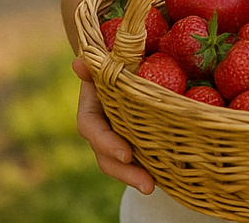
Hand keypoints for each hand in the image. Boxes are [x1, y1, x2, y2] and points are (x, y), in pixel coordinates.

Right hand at [72, 57, 155, 194]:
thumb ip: (93, 64)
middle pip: (108, 159)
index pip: (93, 131)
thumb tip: (79, 63)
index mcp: (91, 113)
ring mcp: (117, 140)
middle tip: (148, 185)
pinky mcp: (134, 142)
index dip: (108, 144)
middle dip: (127, 173)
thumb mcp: (103, 62)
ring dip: (137, 177)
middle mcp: (102, 132)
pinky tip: (169, 176)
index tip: (127, 154)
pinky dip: (150, 167)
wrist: (119, 70)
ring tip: (154, 187)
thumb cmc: (112, 64)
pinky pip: (139, 158)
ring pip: (122, 165)